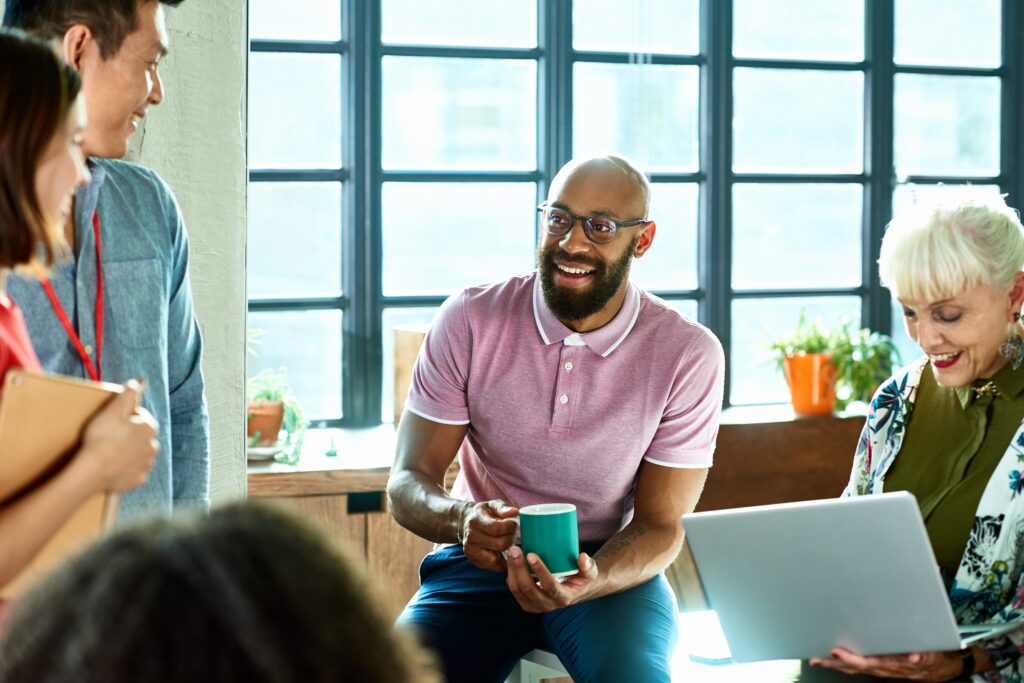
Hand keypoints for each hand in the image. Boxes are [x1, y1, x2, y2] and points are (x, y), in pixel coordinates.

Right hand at [75, 380, 159, 493]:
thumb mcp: (112, 411)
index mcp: (149, 428)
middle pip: (140, 436)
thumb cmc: (100, 438)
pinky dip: (126, 468)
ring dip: (129, 451)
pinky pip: (134, 470)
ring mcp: (147, 464)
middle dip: (129, 435)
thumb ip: (127, 395)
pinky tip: (114, 466)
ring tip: (111, 452)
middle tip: (109, 438)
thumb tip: (139, 381)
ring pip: (139, 453)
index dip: (125, 418)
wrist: (91, 471)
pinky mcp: (139, 479)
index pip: (140, 417)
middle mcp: (153, 446)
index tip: (112, 424)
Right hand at [459, 499, 518, 571]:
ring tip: (506, 542)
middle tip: (511, 534)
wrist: (466, 522)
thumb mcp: (493, 505)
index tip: (513, 524)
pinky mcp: (473, 560)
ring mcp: (470, 551)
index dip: (510, 527)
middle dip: (510, 539)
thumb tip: (514, 512)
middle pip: (499, 544)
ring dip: (506, 552)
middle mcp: (471, 537)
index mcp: (475, 521)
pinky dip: (502, 561)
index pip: (496, 528)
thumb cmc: (484, 514)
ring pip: (495, 558)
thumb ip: (503, 508)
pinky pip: (493, 566)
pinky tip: (502, 551)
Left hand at [506, 546, 599, 612]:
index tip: (531, 554)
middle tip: (515, 549)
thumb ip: (588, 565)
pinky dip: (510, 575)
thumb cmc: (583, 578)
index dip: (539, 571)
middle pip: (528, 588)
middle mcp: (548, 605)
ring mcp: (536, 606)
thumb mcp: (590, 571)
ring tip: (511, 551)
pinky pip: (514, 590)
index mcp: (563, 598)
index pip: (549, 586)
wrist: (576, 590)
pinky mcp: (527, 603)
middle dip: (519, 567)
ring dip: (512, 570)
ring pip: (517, 590)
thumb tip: (582, 557)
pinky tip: (510, 560)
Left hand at [810, 647, 962, 680]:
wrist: (939, 668)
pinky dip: (843, 665)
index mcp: (892, 664)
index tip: (836, 651)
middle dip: (834, 663)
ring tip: (816, 660)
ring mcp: (880, 669)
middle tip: (816, 658)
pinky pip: (857, 667)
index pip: (867, 662)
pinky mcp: (878, 667)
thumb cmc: (932, 658)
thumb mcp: (931, 655)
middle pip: (854, 667)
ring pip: (853, 668)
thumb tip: (914, 656)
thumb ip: (922, 655)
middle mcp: (882, 668)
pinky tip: (830, 662)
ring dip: (834, 665)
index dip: (851, 658)